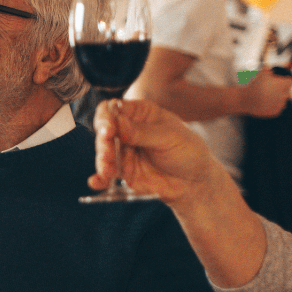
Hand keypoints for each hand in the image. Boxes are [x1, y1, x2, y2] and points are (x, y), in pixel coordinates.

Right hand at [88, 99, 224, 204]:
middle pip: (104, 131)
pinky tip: (96, 182)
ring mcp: (123, 151)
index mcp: (140, 113)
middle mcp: (127, 130)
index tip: (108, 128)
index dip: (106, 117)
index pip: (113, 109)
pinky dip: (99, 179)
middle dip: (103, 142)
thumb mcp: (170, 138)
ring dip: (102, 161)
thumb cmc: (188, 152)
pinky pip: (105, 174)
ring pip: (103, 153)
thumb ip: (142, 132)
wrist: (196, 182)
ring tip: (108, 171)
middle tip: (107, 152)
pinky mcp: (122, 171)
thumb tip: (117, 122)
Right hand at [242, 69, 291, 117]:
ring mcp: (281, 104)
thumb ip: (269, 69)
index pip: (291, 81)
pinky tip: (265, 102)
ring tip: (266, 96)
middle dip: (280, 89)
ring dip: (277, 97)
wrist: (246, 100)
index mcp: (284, 84)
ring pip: (282, 100)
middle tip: (270, 88)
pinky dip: (273, 105)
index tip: (279, 80)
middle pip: (287, 90)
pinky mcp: (276, 112)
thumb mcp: (262, 73)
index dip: (284, 80)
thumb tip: (270, 67)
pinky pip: (277, 107)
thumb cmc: (254, 85)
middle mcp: (285, 95)